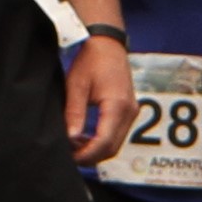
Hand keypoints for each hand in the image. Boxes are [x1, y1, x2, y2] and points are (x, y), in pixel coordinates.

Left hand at [61, 33, 130, 166]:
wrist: (108, 44)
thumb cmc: (91, 61)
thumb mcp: (76, 86)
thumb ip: (74, 113)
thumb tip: (71, 138)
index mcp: (117, 106)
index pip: (104, 142)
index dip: (86, 154)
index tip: (70, 158)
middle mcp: (129, 112)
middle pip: (112, 148)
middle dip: (91, 156)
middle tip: (69, 155)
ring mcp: (132, 112)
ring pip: (115, 144)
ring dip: (96, 150)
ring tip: (74, 146)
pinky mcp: (129, 111)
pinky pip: (117, 135)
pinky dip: (102, 141)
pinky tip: (84, 138)